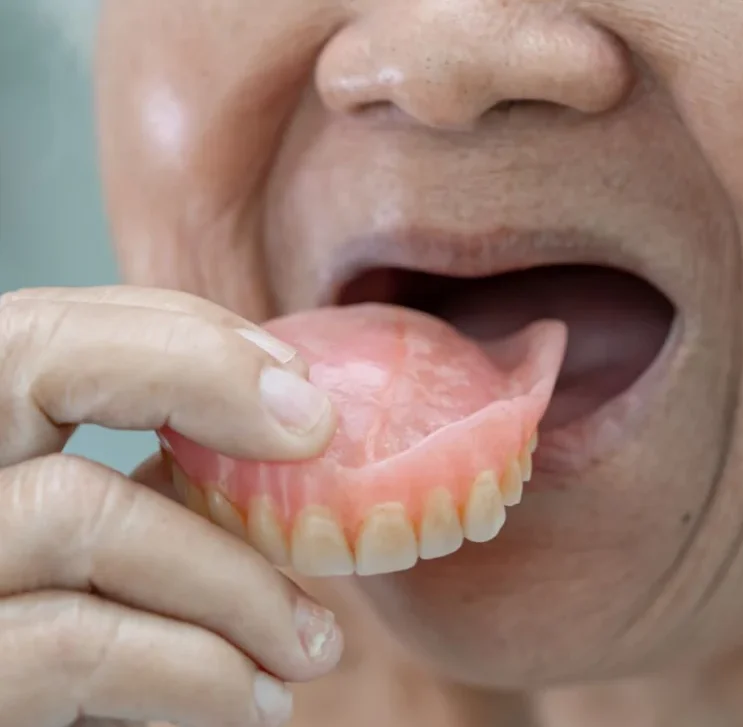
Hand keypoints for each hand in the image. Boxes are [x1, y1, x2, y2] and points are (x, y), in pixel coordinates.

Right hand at [0, 286, 341, 726]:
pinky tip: (254, 700)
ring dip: (234, 581)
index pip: (35, 334)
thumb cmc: (68, 670)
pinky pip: (81, 647)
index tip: (293, 388)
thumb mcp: (93, 570)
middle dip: (198, 376)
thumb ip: (141, 498)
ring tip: (310, 643)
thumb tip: (261, 434)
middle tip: (314, 430)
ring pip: (80, 507)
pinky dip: (201, 673)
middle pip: (28, 358)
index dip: (170, 333)